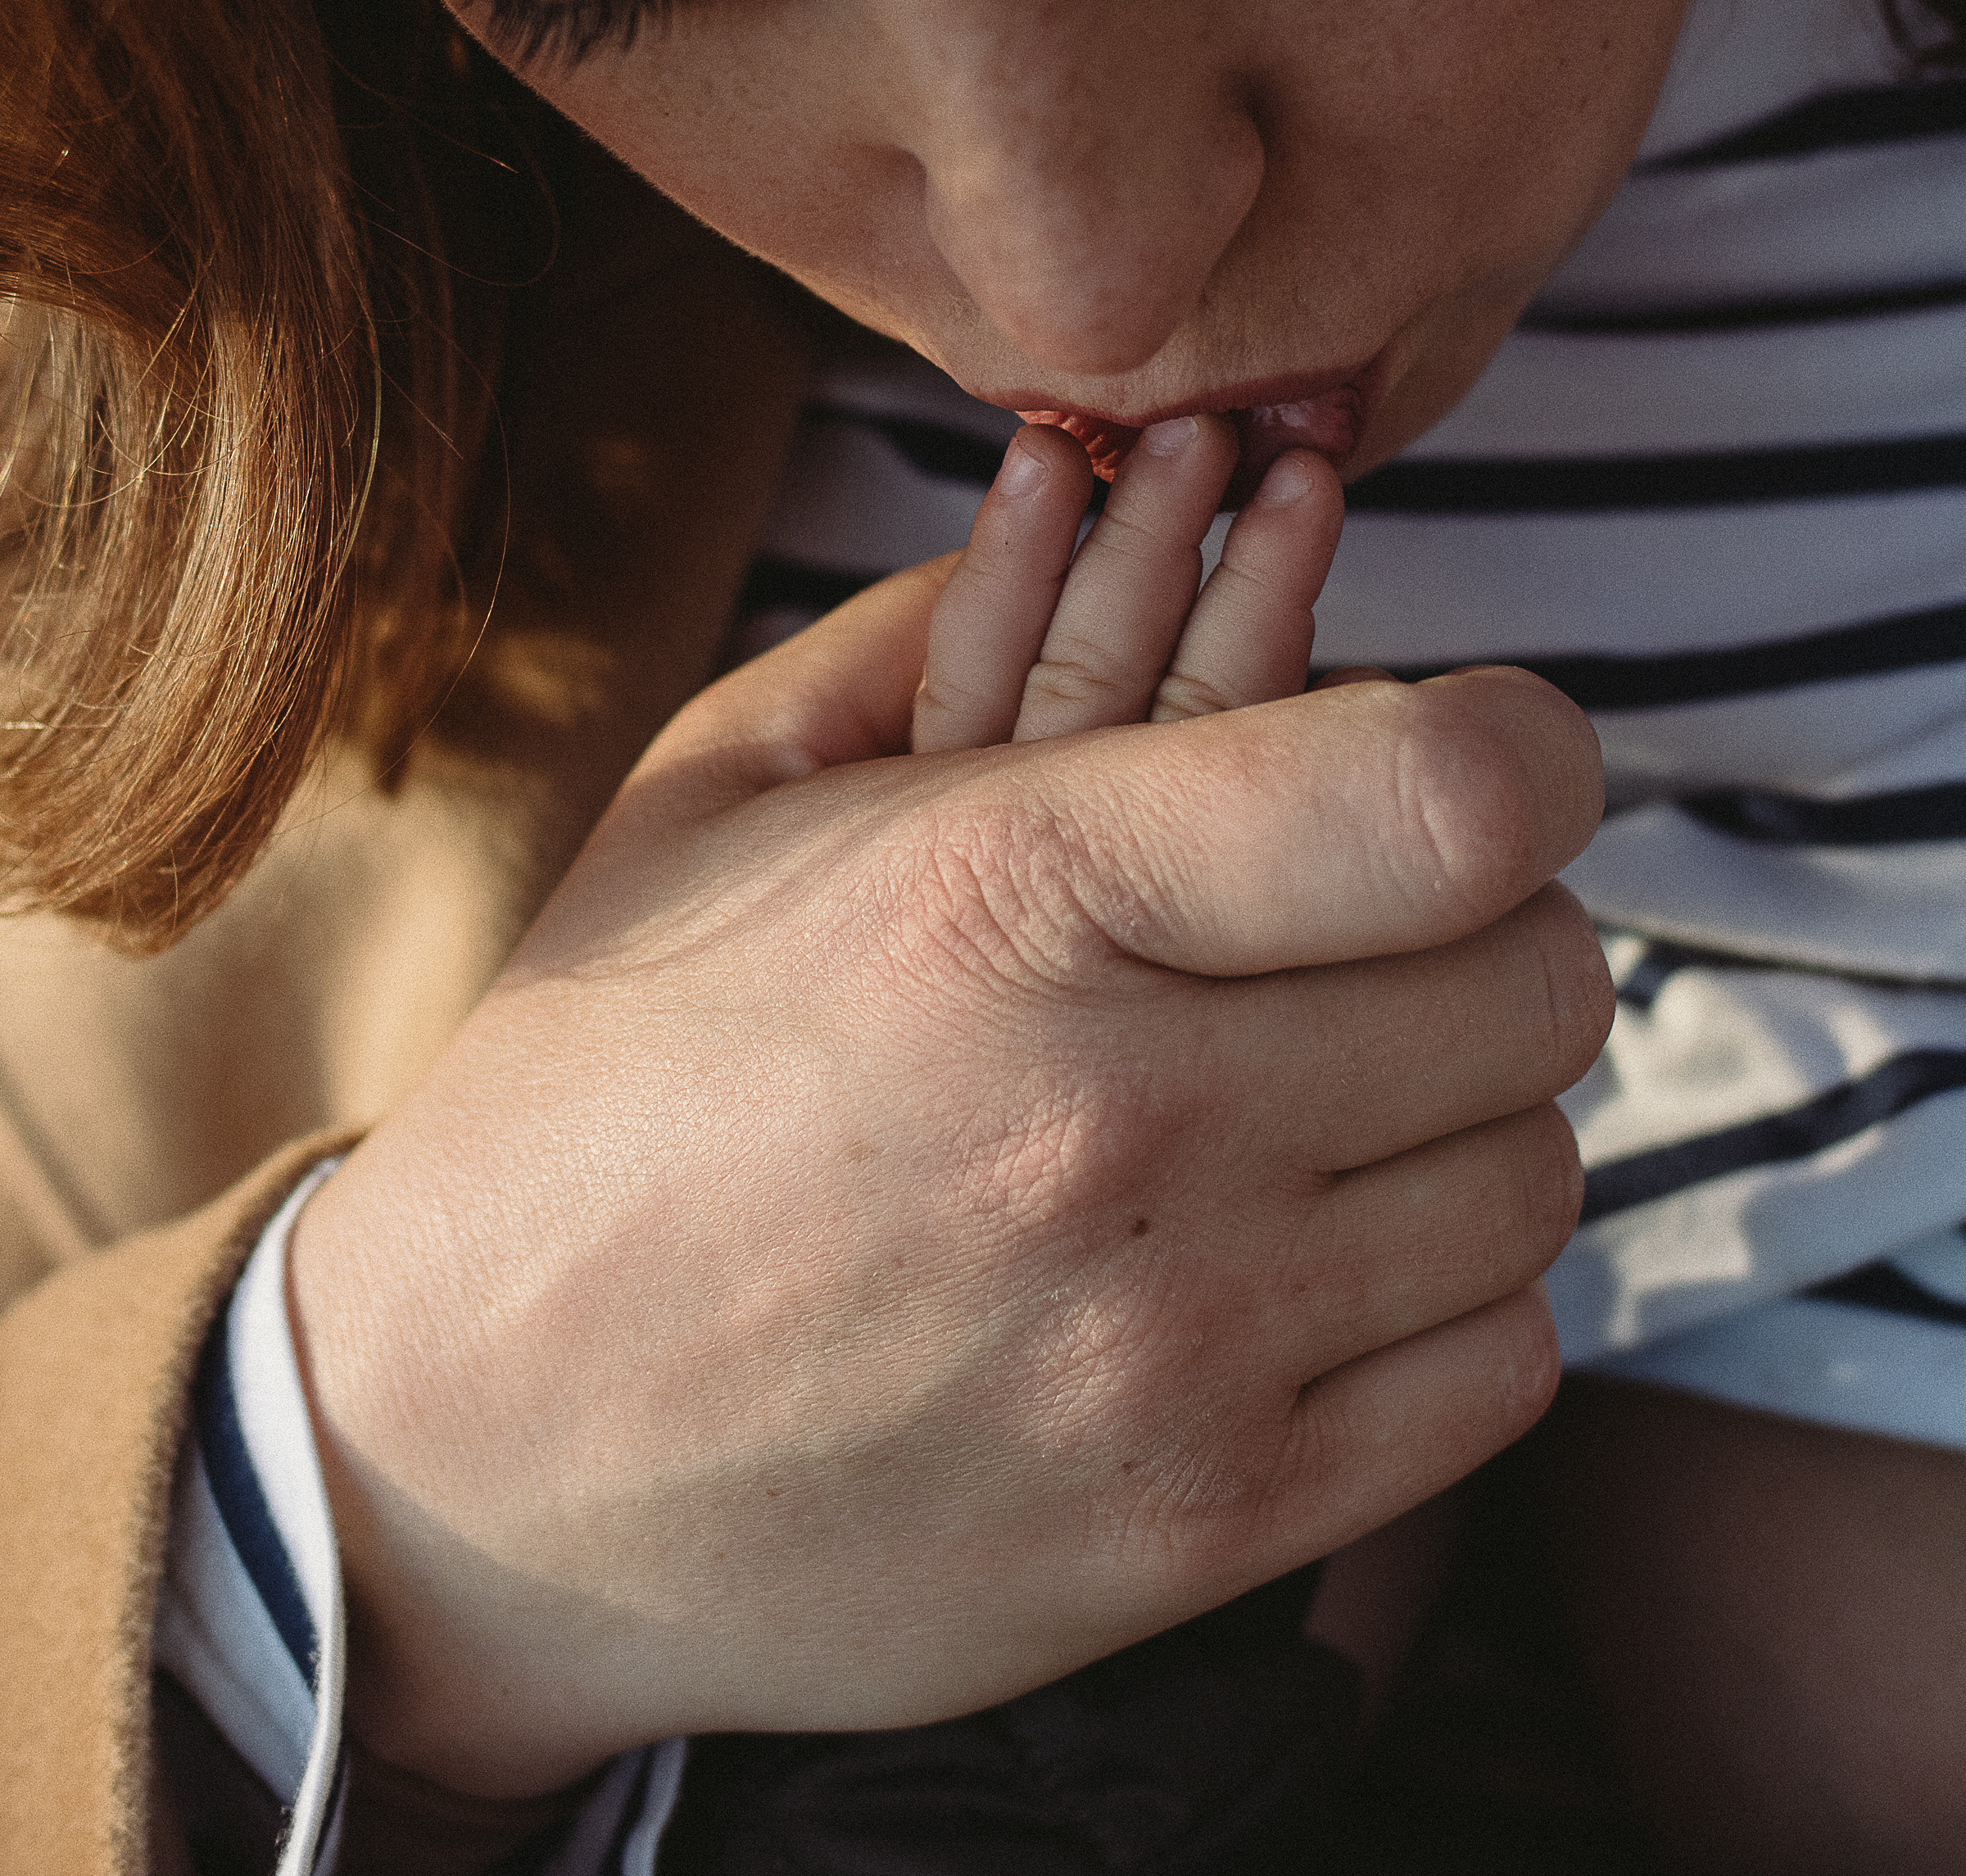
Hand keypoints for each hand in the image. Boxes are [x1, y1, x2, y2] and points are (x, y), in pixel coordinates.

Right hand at [290, 456, 1607, 1797]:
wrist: (468, 1454)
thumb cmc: (604, 1081)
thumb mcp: (719, 791)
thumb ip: (948, 623)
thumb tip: (1167, 509)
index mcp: (1009, 891)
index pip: (1459, 793)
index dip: (1517, 748)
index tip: (1467, 758)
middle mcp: (1127, 1123)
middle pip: (1543, 982)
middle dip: (1489, 919)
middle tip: (1374, 921)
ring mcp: (1178, 1349)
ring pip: (1539, 1175)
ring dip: (1469, 1108)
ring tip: (1328, 1083)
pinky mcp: (1202, 1529)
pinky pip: (1500, 1369)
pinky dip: (1450, 1291)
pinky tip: (1320, 1250)